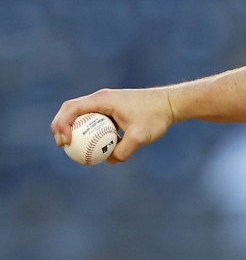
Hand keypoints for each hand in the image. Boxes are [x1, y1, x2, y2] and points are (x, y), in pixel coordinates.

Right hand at [51, 87, 175, 162]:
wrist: (170, 104)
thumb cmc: (156, 116)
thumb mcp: (141, 136)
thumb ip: (124, 150)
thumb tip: (110, 160)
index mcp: (103, 99)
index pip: (73, 109)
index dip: (63, 124)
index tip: (66, 141)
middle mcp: (101, 98)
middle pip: (71, 109)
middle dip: (61, 126)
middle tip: (62, 144)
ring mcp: (106, 103)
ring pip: (82, 115)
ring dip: (74, 129)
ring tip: (72, 147)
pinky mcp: (112, 110)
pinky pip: (95, 120)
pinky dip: (89, 131)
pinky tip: (93, 147)